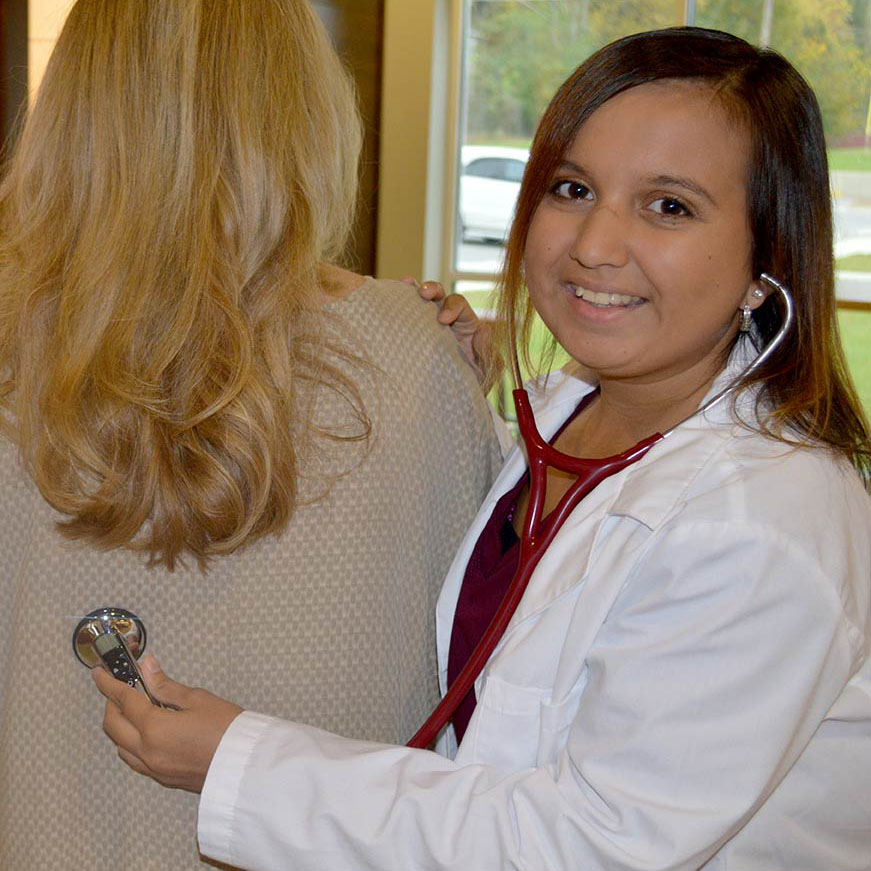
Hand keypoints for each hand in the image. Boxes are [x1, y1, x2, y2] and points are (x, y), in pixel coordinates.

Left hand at [93, 655, 242, 792]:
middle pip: (113, 725)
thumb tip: (148, 668)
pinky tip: (146, 731)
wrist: (244, 766)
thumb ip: (167, 686)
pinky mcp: (162, 777)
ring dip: (120, 725)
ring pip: (120, 745)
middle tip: (121, 686)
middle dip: (111, 703)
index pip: (123, 700)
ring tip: (136, 708)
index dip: (108, 684)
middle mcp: (147, 751)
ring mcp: (152, 768)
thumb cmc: (227, 730)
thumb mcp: (198, 699)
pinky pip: (133, 759)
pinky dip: (130, 742)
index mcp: (154, 728)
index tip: (99, 673)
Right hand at [403, 277, 499, 389]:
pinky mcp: (412, 333)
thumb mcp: (487, 370)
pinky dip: (398, 300)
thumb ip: (489, 352)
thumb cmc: (472, 382)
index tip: (443, 320)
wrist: (450, 398)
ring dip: (413, 290)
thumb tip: (483, 331)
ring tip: (405, 284)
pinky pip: (405, 313)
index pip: (459, 305)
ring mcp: (428, 325)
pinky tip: (389, 295)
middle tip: (424, 294)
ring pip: (421, 300)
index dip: (452, 307)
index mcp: (466, 324)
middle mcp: (447, 319)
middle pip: (440, 295)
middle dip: (432, 289)